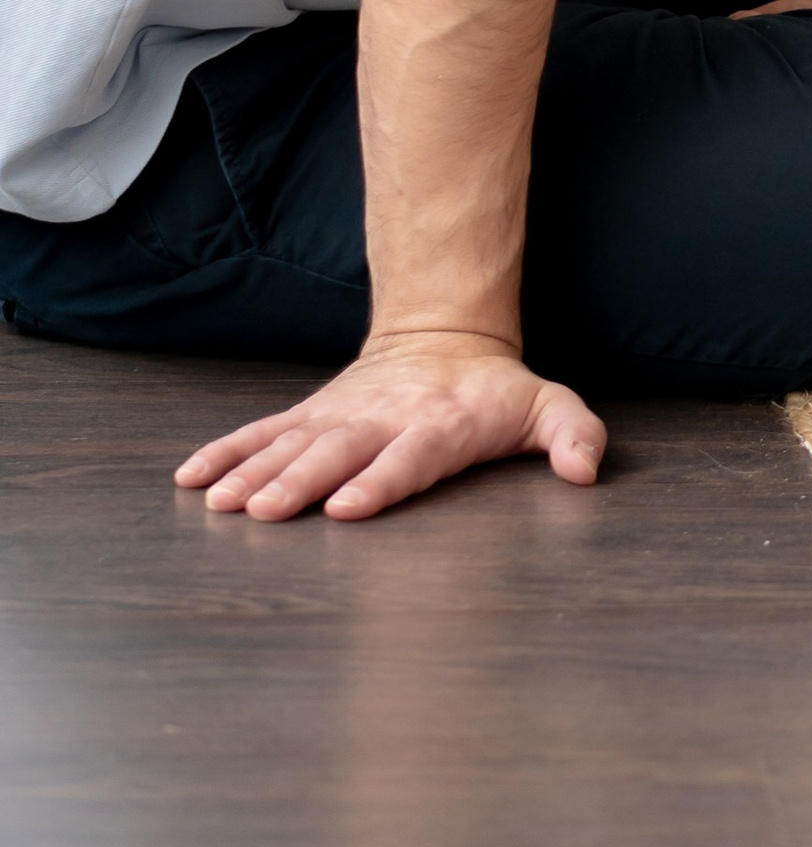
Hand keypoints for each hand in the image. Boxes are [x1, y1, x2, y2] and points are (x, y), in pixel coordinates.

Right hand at [175, 330, 604, 523]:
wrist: (444, 336)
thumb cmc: (497, 391)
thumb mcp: (547, 405)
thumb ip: (574, 434)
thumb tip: (586, 471)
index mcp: (440, 423)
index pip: (410, 456)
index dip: (380, 480)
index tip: (347, 507)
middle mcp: (383, 418)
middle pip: (339, 451)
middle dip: (301, 481)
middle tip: (264, 510)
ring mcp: (341, 415)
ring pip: (292, 442)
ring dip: (254, 471)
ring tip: (219, 501)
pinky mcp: (313, 414)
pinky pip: (262, 432)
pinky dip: (225, 451)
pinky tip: (190, 477)